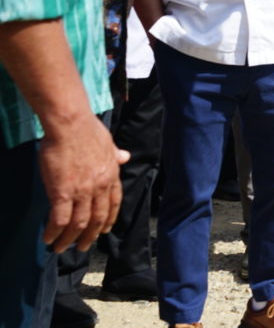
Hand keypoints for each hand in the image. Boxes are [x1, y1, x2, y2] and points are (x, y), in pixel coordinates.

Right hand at [39, 113, 128, 252]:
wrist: (71, 124)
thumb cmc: (87, 130)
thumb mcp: (108, 143)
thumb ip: (115, 154)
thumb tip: (125, 156)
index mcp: (111, 175)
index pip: (113, 203)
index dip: (109, 219)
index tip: (104, 230)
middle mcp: (100, 187)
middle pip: (97, 218)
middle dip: (90, 236)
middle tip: (82, 247)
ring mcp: (82, 191)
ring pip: (78, 224)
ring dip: (70, 239)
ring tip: (61, 248)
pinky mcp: (62, 192)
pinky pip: (60, 219)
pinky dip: (54, 232)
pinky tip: (48, 239)